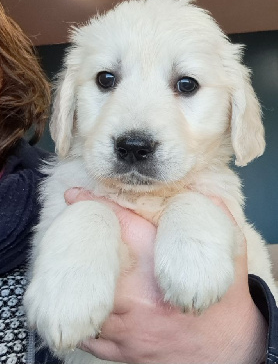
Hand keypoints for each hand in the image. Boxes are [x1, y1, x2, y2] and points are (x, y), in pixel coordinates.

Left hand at [65, 188, 266, 363]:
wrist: (229, 351)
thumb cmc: (225, 300)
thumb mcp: (233, 253)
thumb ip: (219, 219)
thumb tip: (206, 192)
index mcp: (161, 267)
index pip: (122, 227)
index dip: (95, 207)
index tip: (74, 196)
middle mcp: (138, 298)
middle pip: (92, 266)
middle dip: (76, 250)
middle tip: (64, 235)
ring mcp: (126, 328)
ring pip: (83, 303)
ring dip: (72, 285)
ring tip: (67, 270)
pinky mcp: (122, 351)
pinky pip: (89, 335)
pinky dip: (82, 319)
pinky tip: (82, 307)